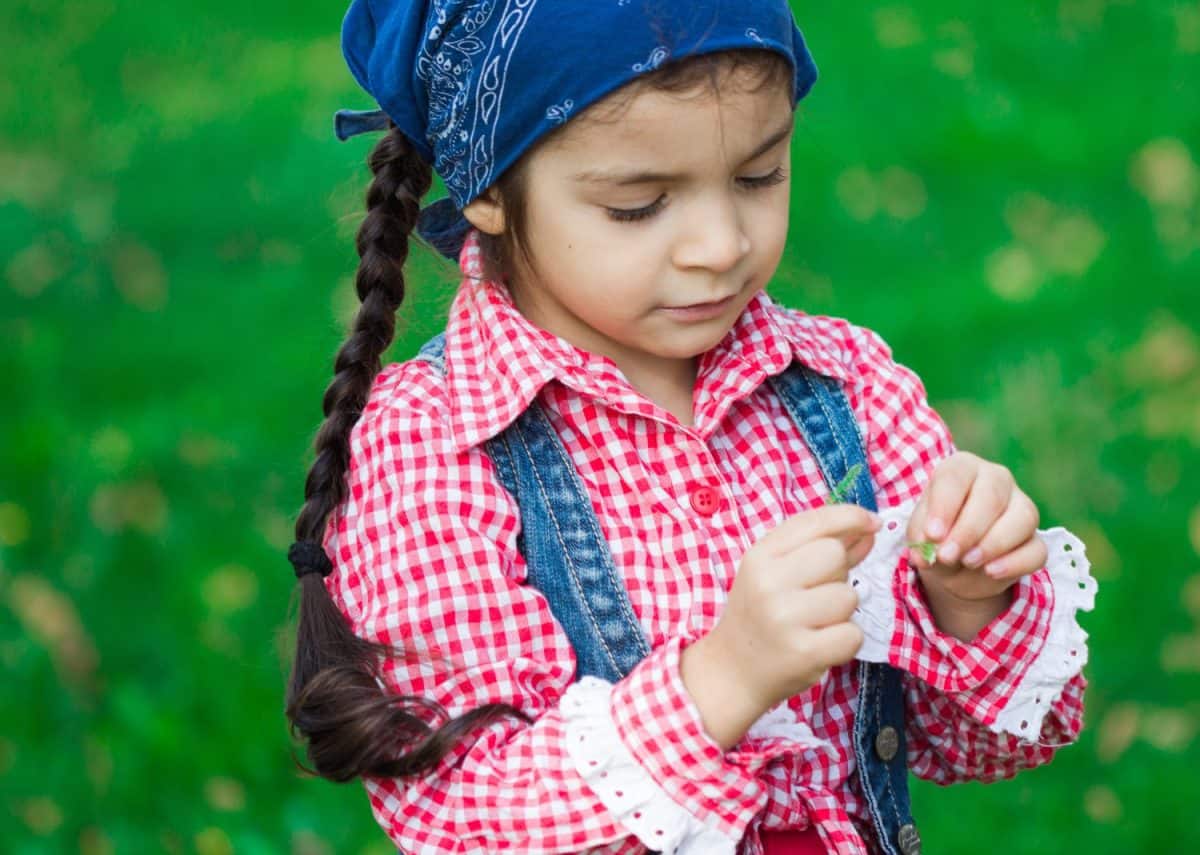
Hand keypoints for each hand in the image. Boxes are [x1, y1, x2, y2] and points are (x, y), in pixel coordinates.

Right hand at [681, 504, 879, 747]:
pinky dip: (845, 641)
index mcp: (760, 556)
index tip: (872, 522)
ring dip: (841, 612)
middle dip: (838, 573)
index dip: (850, 517)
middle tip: (816, 595)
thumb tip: (869, 528)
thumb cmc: (759, 615)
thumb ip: (822, 547)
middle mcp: (768, 582)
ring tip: (814, 623)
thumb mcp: (776, 572)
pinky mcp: (804, 651)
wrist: (732, 670)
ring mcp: (784, 617)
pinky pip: (853, 633)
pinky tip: (821, 644)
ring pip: (848, 596)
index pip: (815, 522)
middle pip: (834, 555)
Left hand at [906, 451, 1046, 606]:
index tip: (932, 534)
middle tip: (946, 556)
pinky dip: (1014, 564)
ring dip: (993, 544)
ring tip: (967, 563)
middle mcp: (996, 480)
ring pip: (1023, 518)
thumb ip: (922, 540)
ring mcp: (1022, 507)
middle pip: (991, 496)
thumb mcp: (920, 535)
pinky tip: (990, 572)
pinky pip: (1036, 550)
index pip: (956, 475)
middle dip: (968, 530)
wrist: (954, 562)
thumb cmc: (935, 535)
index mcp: (962, 468)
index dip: (944, 506)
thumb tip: (926, 556)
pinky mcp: (1035, 540)